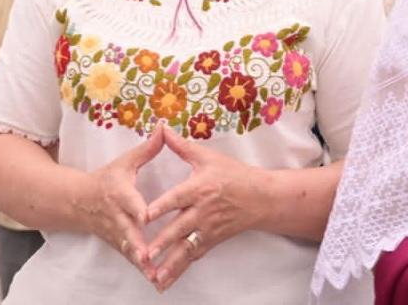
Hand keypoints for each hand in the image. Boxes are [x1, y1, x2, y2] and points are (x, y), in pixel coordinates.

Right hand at [74, 125, 164, 279]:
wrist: (78, 202)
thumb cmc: (107, 179)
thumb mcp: (125, 162)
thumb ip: (147, 149)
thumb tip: (164, 128)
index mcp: (119, 193)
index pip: (128, 201)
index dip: (137, 209)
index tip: (145, 216)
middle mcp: (116, 216)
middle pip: (127, 231)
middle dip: (137, 244)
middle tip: (148, 255)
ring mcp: (116, 233)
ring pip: (128, 249)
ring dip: (140, 262)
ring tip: (155, 274)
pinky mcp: (119, 245)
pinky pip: (130, 258)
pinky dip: (140, 269)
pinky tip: (155, 280)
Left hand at [142, 126, 264, 291]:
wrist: (260, 197)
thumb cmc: (233, 174)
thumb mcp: (207, 157)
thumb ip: (181, 146)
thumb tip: (162, 128)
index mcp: (200, 188)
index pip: (178, 198)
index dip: (162, 206)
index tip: (146, 215)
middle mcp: (203, 211)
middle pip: (180, 228)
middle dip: (163, 242)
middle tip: (146, 253)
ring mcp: (208, 229)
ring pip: (186, 248)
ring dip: (170, 262)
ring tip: (154, 275)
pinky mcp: (212, 240)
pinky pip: (194, 256)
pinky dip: (181, 268)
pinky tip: (167, 279)